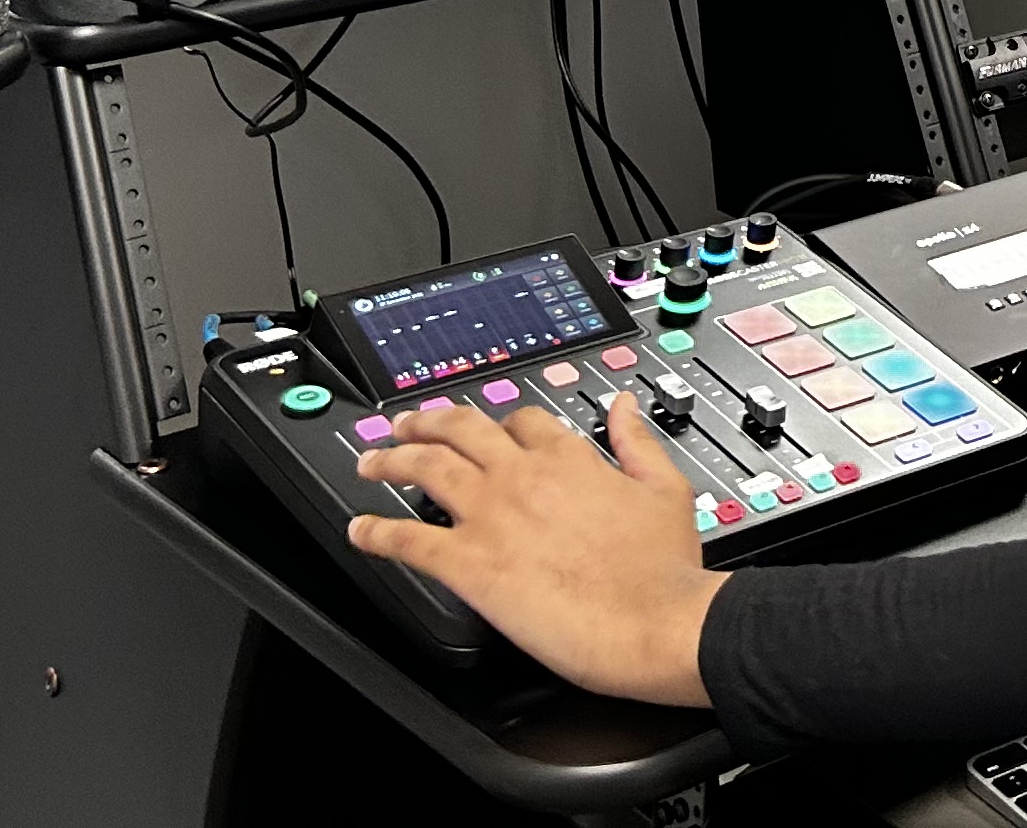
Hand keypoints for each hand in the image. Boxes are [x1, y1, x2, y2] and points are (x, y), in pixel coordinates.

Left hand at [349, 392, 722, 703]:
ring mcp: (490, 516)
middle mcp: (521, 476)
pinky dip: (376, 532)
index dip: (500, 422)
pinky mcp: (469, 564)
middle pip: (459, 430)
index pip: (521, 420)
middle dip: (427, 422)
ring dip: (391, 461)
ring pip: (425, 469)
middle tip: (406, 426)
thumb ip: (637, 441)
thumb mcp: (665, 486)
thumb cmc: (662, 567)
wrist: (651, 620)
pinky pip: (407, 540)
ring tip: (372, 462)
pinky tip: (361, 531)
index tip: (489, 430)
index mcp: (568, 457)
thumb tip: (623, 407)